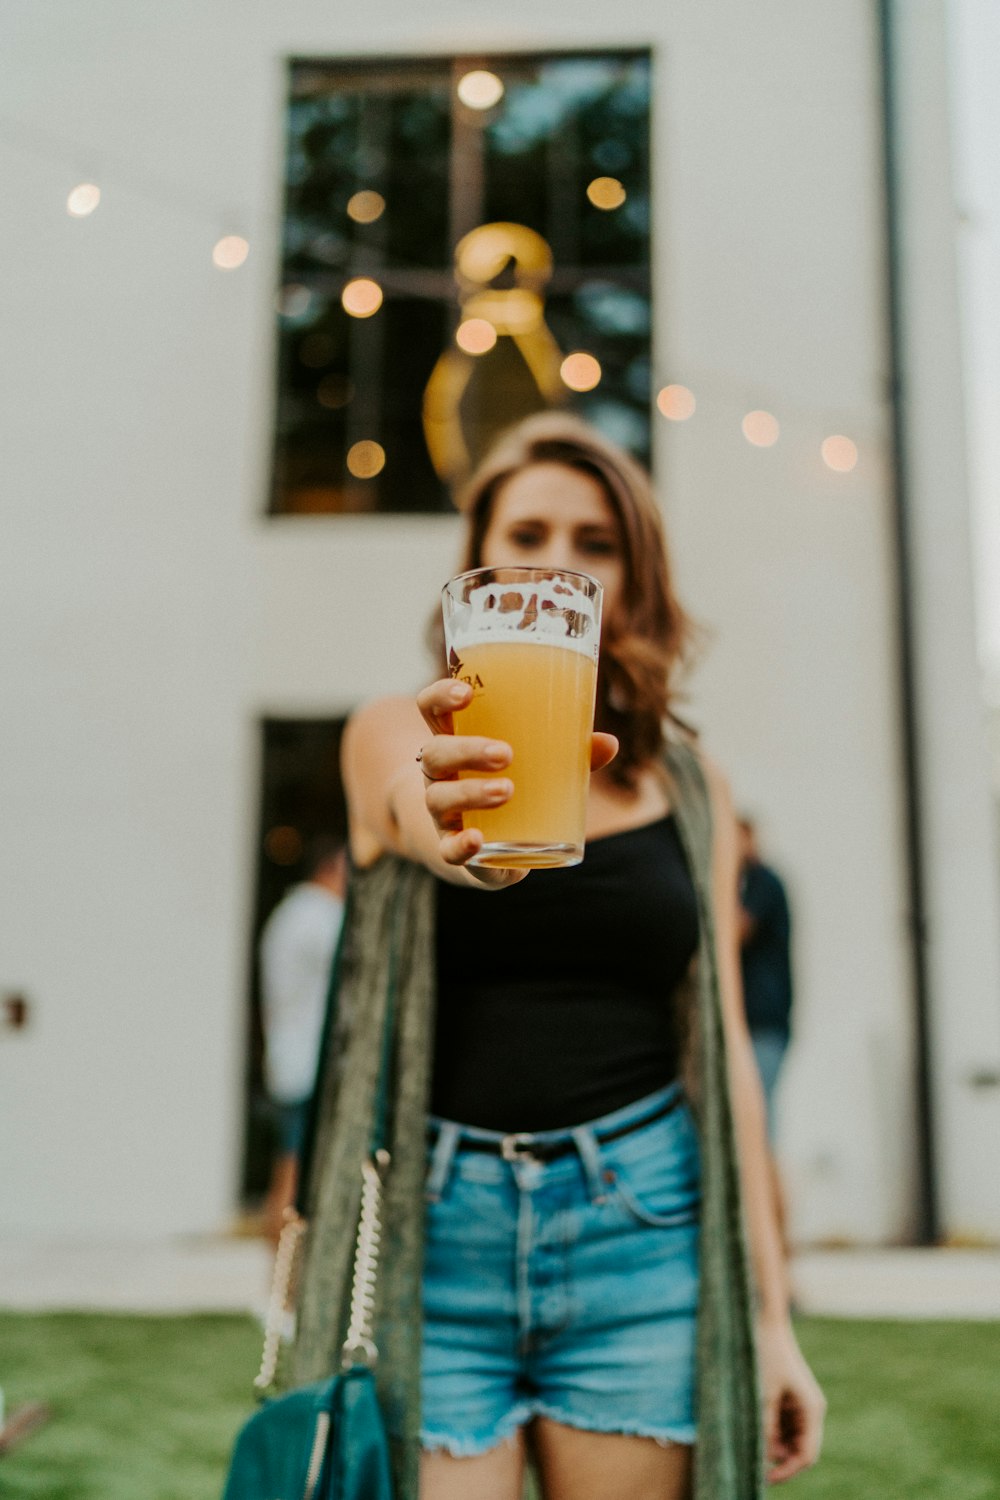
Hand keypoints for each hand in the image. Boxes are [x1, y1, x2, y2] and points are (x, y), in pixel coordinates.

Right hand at [416, 677, 617, 886]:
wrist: (492, 848)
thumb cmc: (516, 786)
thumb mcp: (539, 765)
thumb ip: (570, 752)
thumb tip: (609, 743)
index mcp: (457, 741)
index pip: (431, 709)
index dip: (440, 696)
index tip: (467, 694)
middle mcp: (441, 775)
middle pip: (435, 752)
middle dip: (467, 750)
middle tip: (505, 753)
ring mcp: (442, 813)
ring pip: (439, 798)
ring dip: (471, 792)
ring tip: (507, 791)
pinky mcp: (453, 848)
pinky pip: (447, 849)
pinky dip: (460, 845)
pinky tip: (477, 839)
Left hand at [757, 1319, 825, 1482]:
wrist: (767, 1324)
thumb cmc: (767, 1355)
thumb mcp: (763, 1394)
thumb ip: (765, 1427)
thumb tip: (764, 1457)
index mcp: (811, 1410)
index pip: (806, 1455)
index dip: (788, 1471)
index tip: (766, 1478)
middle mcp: (810, 1411)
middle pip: (799, 1449)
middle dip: (779, 1457)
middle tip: (753, 1457)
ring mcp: (800, 1406)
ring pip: (789, 1439)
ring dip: (772, 1443)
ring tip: (752, 1433)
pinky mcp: (789, 1400)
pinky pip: (782, 1425)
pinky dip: (769, 1430)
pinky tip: (754, 1424)